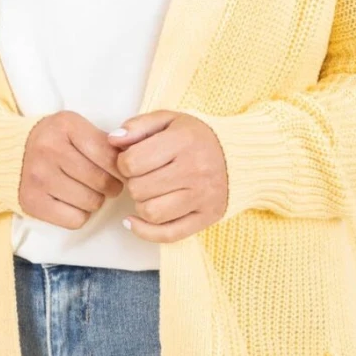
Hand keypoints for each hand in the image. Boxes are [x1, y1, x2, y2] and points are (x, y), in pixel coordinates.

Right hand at [17, 110, 124, 228]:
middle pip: (102, 181)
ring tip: (86, 191)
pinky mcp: (33, 202)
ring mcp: (39, 177)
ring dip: (95, 201)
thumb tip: (133, 161)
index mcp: (65, 125)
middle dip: (111, 186)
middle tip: (106, 184)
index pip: (109, 155)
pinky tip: (72, 202)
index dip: (121, 168)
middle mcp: (49, 149)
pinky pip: (75, 219)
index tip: (119, 171)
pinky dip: (79, 215)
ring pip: (91, 203)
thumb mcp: (76, 129)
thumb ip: (103, 141)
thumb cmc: (54, 143)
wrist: (10, 155)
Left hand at [107, 110, 226, 241]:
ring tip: (149, 193)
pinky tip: (135, 220)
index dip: (123, 163)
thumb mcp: (170, 120)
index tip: (132, 161)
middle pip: (139, 189)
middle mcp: (195, 170)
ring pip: (151, 213)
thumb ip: (139, 126)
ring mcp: (202, 196)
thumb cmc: (198, 137)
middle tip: (143, 176)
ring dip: (141, 205)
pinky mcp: (207, 217)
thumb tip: (113, 140)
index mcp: (184, 142)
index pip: (132, 162)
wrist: (242, 156)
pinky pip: (168, 234)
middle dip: (133, 183)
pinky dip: (145, 231)